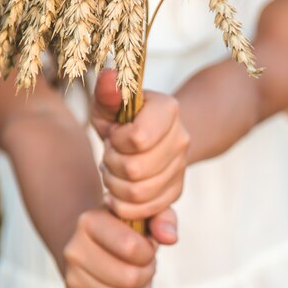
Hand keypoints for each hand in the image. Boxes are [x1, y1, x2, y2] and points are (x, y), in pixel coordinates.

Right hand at [63, 207, 155, 287]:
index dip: (149, 252)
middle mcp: (74, 251)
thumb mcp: (142, 212)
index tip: (148, 246)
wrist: (88, 242)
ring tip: (138, 280)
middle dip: (148, 274)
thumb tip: (170, 238)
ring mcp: (71, 281)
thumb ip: (162, 217)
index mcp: (89, 221)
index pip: (131, 247)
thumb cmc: (123, 227)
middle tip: (146, 265)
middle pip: (130, 279)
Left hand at [92, 70, 189, 222]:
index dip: (116, 141)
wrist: (143, 136)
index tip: (113, 135)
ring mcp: (181, 166)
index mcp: (168, 109)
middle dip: (111, 166)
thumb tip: (109, 75)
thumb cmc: (120, 118)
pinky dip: (124, 206)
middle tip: (108, 156)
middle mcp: (181, 138)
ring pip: (139, 193)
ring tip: (112, 172)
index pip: (138, 139)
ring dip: (115, 186)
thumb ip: (106, 91)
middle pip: (136, 170)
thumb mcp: (108, 104)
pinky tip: (117, 191)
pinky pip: (146, 211)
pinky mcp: (176, 191)